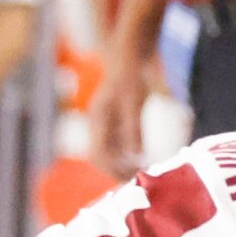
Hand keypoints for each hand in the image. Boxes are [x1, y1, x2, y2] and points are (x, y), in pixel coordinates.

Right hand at [89, 45, 167, 172]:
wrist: (128, 57)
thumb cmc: (132, 77)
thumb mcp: (135, 102)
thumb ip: (133, 128)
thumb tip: (135, 154)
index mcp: (98, 118)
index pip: (98, 154)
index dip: (111, 169)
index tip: (130, 178)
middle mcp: (96, 122)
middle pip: (99, 156)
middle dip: (114, 170)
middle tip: (136, 179)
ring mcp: (101, 122)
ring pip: (105, 151)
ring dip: (119, 164)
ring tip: (139, 172)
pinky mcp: (109, 120)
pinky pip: (112, 144)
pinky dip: (122, 154)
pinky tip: (138, 158)